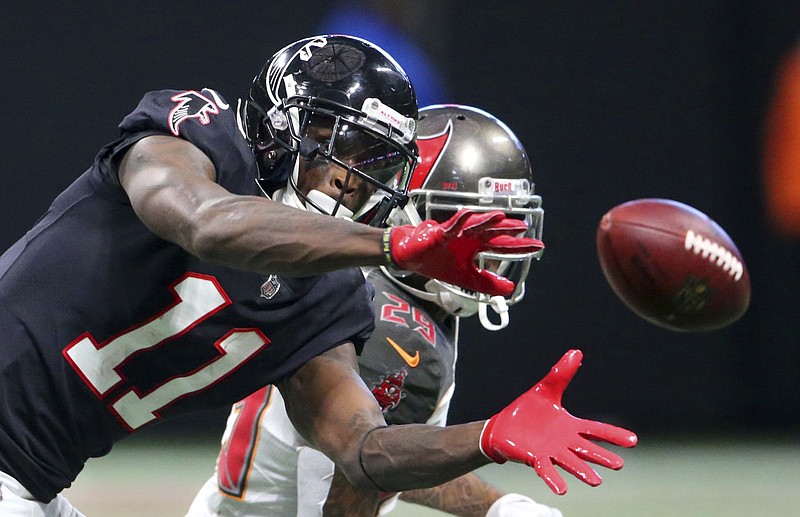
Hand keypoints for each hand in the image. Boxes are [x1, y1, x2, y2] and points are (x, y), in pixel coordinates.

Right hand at [384, 209, 543, 296]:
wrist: (411, 257)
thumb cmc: (438, 262)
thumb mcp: (466, 279)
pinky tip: (468, 214)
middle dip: (508, 230)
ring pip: (474, 225)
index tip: (537, 247)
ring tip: (501, 217)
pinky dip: (459, 221)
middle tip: (524, 229)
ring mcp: (456, 234)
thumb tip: (510, 289)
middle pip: (492, 232)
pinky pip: (452, 226)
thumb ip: (487, 283)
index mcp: (476, 247)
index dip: (519, 246)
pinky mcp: (441, 233)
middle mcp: (470, 238)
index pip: (502, 245)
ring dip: (487, 221)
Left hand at [480, 349, 637, 494]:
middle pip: (586, 449)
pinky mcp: (534, 458)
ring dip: (582, 471)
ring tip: (596, 481)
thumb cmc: (528, 409)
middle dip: (601, 457)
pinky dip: (554, 479)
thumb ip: (562, 373)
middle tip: (618, 464)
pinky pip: (546, 470)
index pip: (595, 430)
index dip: (613, 436)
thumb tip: (576, 351)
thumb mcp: (546, 388)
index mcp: (570, 426)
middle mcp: (564, 442)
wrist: (504, 425)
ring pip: (570, 463)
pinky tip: (562, 489)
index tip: (633, 441)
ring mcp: (550, 452)